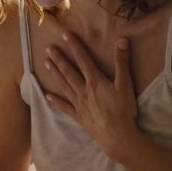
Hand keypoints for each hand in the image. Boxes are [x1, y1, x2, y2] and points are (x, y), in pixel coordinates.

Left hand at [43, 32, 140, 158]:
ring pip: (64, 85)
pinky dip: (56, 101)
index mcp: (95, 81)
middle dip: (59, 58)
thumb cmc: (123, 110)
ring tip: (46, 64)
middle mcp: (83, 90)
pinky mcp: (78, 116)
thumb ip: (122, 62)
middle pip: (69, 71)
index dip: (74, 45)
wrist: (117, 136)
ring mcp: (79, 104)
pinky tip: (47, 96)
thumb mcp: (125, 84)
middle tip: (48, 48)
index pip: (83, 59)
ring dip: (55, 74)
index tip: (64, 34)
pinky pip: (64, 107)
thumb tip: (122, 39)